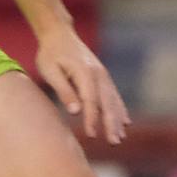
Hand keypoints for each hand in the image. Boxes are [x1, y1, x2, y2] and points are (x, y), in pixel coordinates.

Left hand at [34, 27, 130, 144]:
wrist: (60, 34)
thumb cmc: (51, 54)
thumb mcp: (50, 71)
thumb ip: (64, 91)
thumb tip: (75, 111)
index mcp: (85, 73)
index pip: (90, 100)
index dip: (92, 119)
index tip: (92, 135)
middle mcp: (99, 74)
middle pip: (107, 103)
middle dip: (111, 124)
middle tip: (114, 142)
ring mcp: (103, 75)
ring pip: (113, 100)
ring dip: (117, 120)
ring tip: (120, 138)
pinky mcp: (103, 76)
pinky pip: (114, 96)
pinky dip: (120, 110)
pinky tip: (125, 122)